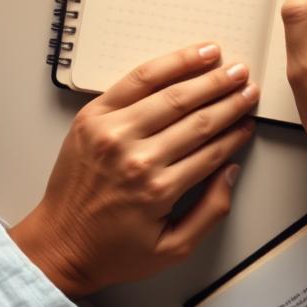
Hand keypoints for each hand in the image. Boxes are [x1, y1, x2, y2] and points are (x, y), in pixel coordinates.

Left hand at [9, 44, 257, 296]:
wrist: (56, 243)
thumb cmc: (112, 249)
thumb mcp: (172, 249)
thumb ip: (211, 212)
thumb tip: (232, 170)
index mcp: (158, 189)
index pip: (211, 149)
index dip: (236, 132)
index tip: (250, 120)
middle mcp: (136, 156)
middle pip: (197, 118)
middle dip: (230, 99)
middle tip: (249, 86)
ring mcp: (112, 131)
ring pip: (172, 95)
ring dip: (208, 78)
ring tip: (230, 67)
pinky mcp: (94, 115)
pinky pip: (138, 80)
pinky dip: (169, 64)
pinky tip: (192, 56)